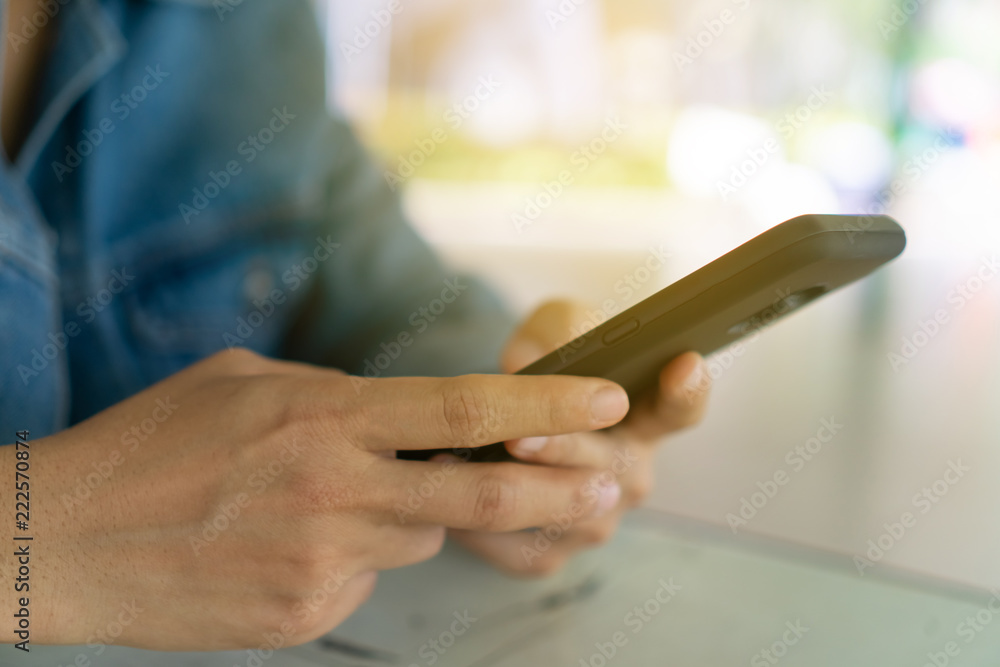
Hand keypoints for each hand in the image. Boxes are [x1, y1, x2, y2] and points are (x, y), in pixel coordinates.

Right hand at [0, 349, 629, 649]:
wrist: (67, 537)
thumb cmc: (155, 443)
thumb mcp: (248, 385)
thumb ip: (336, 398)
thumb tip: (398, 418)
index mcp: (326, 417)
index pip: (464, 411)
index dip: (544, 407)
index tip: (605, 399)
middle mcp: (337, 490)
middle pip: (475, 497)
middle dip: (552, 494)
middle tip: (607, 491)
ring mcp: (324, 561)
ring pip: (416, 537)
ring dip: (406, 516)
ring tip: (325, 499)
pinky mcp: (306, 614)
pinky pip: (365, 578)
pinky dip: (351, 556)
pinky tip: (286, 543)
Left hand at [445, 300, 710, 576]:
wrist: (500, 422)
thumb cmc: (542, 368)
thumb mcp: (551, 329)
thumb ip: (554, 330)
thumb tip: (532, 360)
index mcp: (645, 417)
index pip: (680, 407)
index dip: (686, 389)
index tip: (684, 364)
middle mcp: (630, 474)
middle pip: (611, 466)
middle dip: (564, 450)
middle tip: (519, 436)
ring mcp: (596, 519)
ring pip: (565, 515)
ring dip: (512, 489)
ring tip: (456, 460)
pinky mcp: (552, 553)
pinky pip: (519, 549)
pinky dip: (480, 527)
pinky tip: (445, 496)